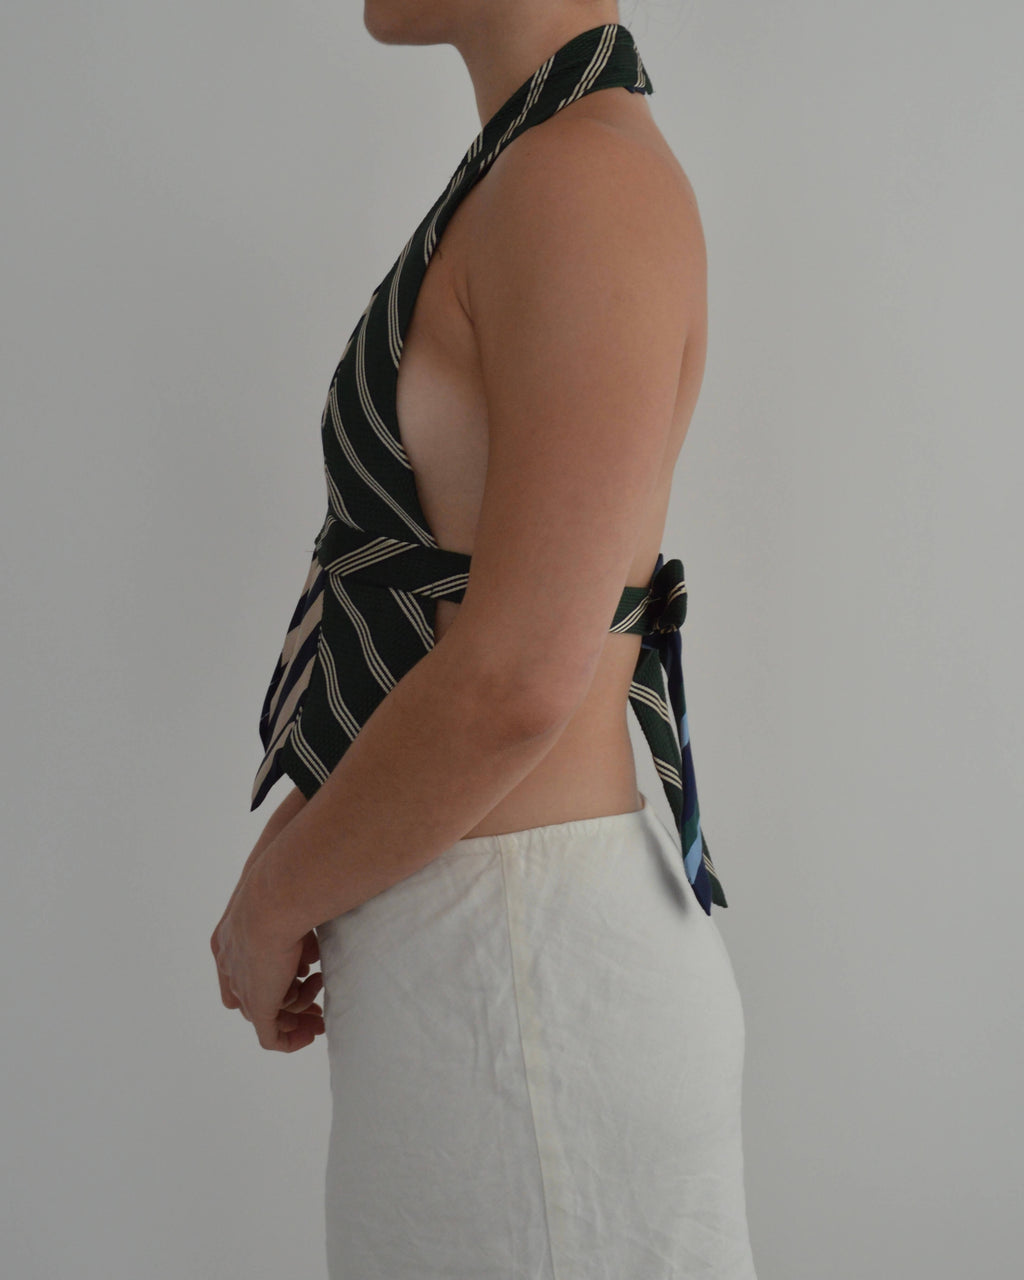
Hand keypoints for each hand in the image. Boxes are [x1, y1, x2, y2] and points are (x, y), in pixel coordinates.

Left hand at [211, 883, 324, 1052]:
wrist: (273, 898)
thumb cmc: (285, 889)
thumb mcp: (289, 906)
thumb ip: (293, 927)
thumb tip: (312, 949)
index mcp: (229, 938)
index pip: (241, 972)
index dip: (269, 976)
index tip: (301, 978)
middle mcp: (231, 963)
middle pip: (254, 997)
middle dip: (286, 1004)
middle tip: (314, 1007)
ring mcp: (243, 985)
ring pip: (269, 1014)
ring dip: (299, 1014)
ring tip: (322, 1001)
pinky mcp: (259, 1004)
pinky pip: (270, 1037)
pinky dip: (290, 1041)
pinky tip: (311, 1034)